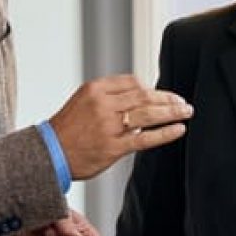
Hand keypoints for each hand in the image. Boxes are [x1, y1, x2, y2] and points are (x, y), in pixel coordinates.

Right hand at [49, 74, 193, 179]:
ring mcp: (109, 126)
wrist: (49, 154)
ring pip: (148, 114)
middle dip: (168, 98)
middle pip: (144, 95)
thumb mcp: (82, 101)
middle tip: (183, 102)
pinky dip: (165, 133)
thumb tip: (140, 98)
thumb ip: (108, 96)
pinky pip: (145, 138)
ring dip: (172, 112)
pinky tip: (178, 130)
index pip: (132, 82)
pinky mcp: (113, 147)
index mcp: (95, 89)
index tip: (163, 95)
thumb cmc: (67, 129)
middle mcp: (103, 104)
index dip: (151, 88)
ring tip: (186, 112)